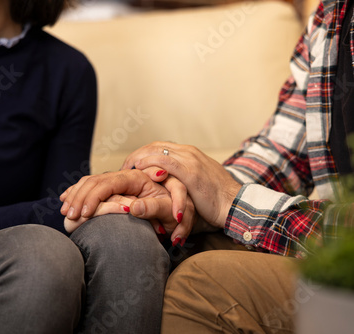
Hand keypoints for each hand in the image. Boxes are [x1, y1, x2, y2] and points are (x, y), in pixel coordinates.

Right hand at [60, 169, 194, 244]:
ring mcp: (118, 183)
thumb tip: (132, 207)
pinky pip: (91, 185)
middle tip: (68, 216)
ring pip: (90, 182)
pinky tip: (67, 198)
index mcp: (137, 178)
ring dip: (76, 195)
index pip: (109, 182)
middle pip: (95, 181)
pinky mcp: (115, 189)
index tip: (83, 213)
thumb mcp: (171, 211)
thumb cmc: (178, 211)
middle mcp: (125, 178)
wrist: (183, 211)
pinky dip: (78, 191)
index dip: (94, 197)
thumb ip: (154, 207)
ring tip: (65, 211)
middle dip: (79, 197)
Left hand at [123, 141, 241, 227]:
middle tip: (124, 167)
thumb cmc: (216, 199)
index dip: (142, 154)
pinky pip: (164, 162)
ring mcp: (190, 160)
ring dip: (139, 159)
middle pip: (154, 146)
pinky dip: (149, 163)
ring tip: (127, 169)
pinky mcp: (191, 172)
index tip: (131, 165)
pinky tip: (139, 170)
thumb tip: (168, 183)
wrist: (234, 204)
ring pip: (157, 150)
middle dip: (137, 155)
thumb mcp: (196, 182)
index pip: (159, 146)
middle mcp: (188, 152)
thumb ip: (182, 177)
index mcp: (189, 153)